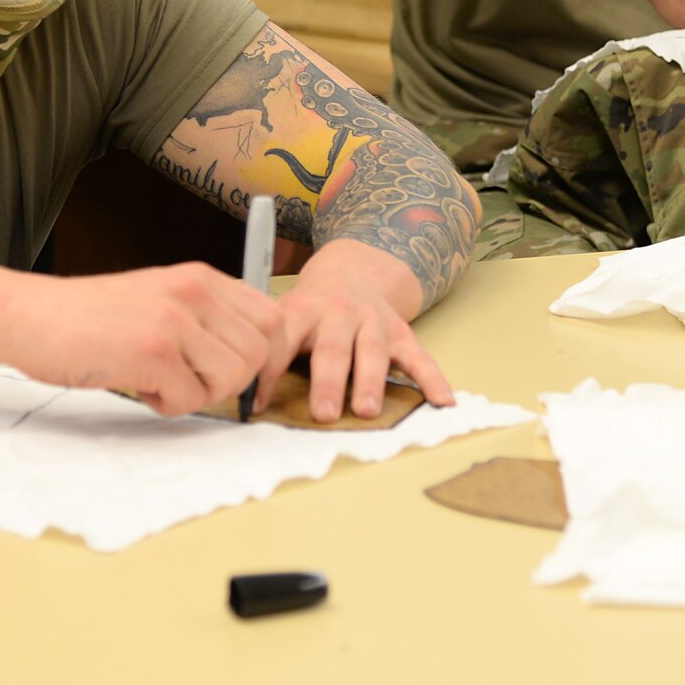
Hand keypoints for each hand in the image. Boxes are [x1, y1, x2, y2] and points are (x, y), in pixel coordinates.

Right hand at [2, 262, 289, 417]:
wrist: (28, 315)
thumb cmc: (90, 317)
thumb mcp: (158, 297)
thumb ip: (203, 318)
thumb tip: (249, 362)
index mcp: (201, 277)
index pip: (272, 318)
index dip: (264, 358)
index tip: (237, 378)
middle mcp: (194, 292)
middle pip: (260, 353)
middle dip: (232, 382)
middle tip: (192, 384)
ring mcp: (173, 320)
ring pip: (232, 378)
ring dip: (200, 395)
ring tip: (162, 384)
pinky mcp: (150, 351)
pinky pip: (190, 399)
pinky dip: (167, 406)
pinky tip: (138, 387)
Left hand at [254, 240, 454, 423]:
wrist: (355, 271)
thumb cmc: (311, 309)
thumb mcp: (284, 315)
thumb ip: (267, 351)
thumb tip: (240, 399)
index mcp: (302, 309)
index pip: (281, 342)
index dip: (268, 373)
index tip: (258, 406)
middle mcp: (339, 313)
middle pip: (333, 348)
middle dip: (328, 382)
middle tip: (324, 414)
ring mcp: (374, 322)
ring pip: (373, 352)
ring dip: (371, 382)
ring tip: (367, 411)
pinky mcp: (401, 332)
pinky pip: (420, 357)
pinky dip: (433, 380)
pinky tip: (443, 402)